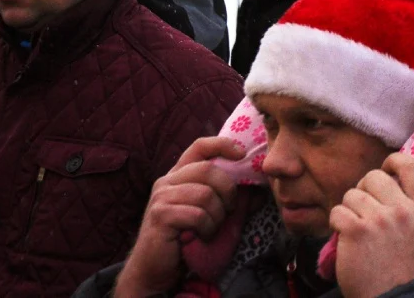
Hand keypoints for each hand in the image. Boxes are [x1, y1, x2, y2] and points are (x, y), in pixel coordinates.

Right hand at [115, 137, 244, 297]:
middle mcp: (167, 181)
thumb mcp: (210, 215)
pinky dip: (207, 229)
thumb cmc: (186, 240)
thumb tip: (257, 191)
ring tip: (210, 229)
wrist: (155, 268)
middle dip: (228, 191)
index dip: (222, 144)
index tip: (242, 154)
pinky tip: (202, 237)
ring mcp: (161, 197)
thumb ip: (228, 199)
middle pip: (208, 169)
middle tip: (228, 211)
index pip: (200, 146)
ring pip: (205, 194)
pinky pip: (198, 215)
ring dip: (217, 216)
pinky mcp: (161, 214)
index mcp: (178, 175)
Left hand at [331, 153, 413, 297]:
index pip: (411, 166)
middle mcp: (402, 211)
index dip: (394, 161)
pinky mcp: (356, 230)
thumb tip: (391, 182)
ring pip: (351, 194)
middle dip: (363, 190)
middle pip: (373, 176)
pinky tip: (345, 237)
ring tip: (355, 229)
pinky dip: (336, 224)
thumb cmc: (403, 269)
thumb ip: (410, 207)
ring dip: (349, 209)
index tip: (386, 169)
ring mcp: (379, 219)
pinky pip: (337, 211)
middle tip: (364, 209)